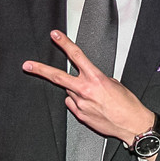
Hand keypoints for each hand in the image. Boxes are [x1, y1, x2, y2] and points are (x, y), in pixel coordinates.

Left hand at [22, 30, 154, 147]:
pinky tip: (92, 105)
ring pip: (70, 91)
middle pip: (58, 76)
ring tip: (94, 97)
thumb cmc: (127, 104)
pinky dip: (79, 102)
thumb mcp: (115, 84)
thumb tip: (90, 79)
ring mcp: (80, 104)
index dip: (64, 43)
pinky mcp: (80, 115)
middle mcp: (85, 90)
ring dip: (77, 91)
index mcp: (96, 78)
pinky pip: (73, 104)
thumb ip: (98, 79)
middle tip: (28, 65)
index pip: (76, 56)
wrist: (131, 124)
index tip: (55, 36)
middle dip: (40, 69)